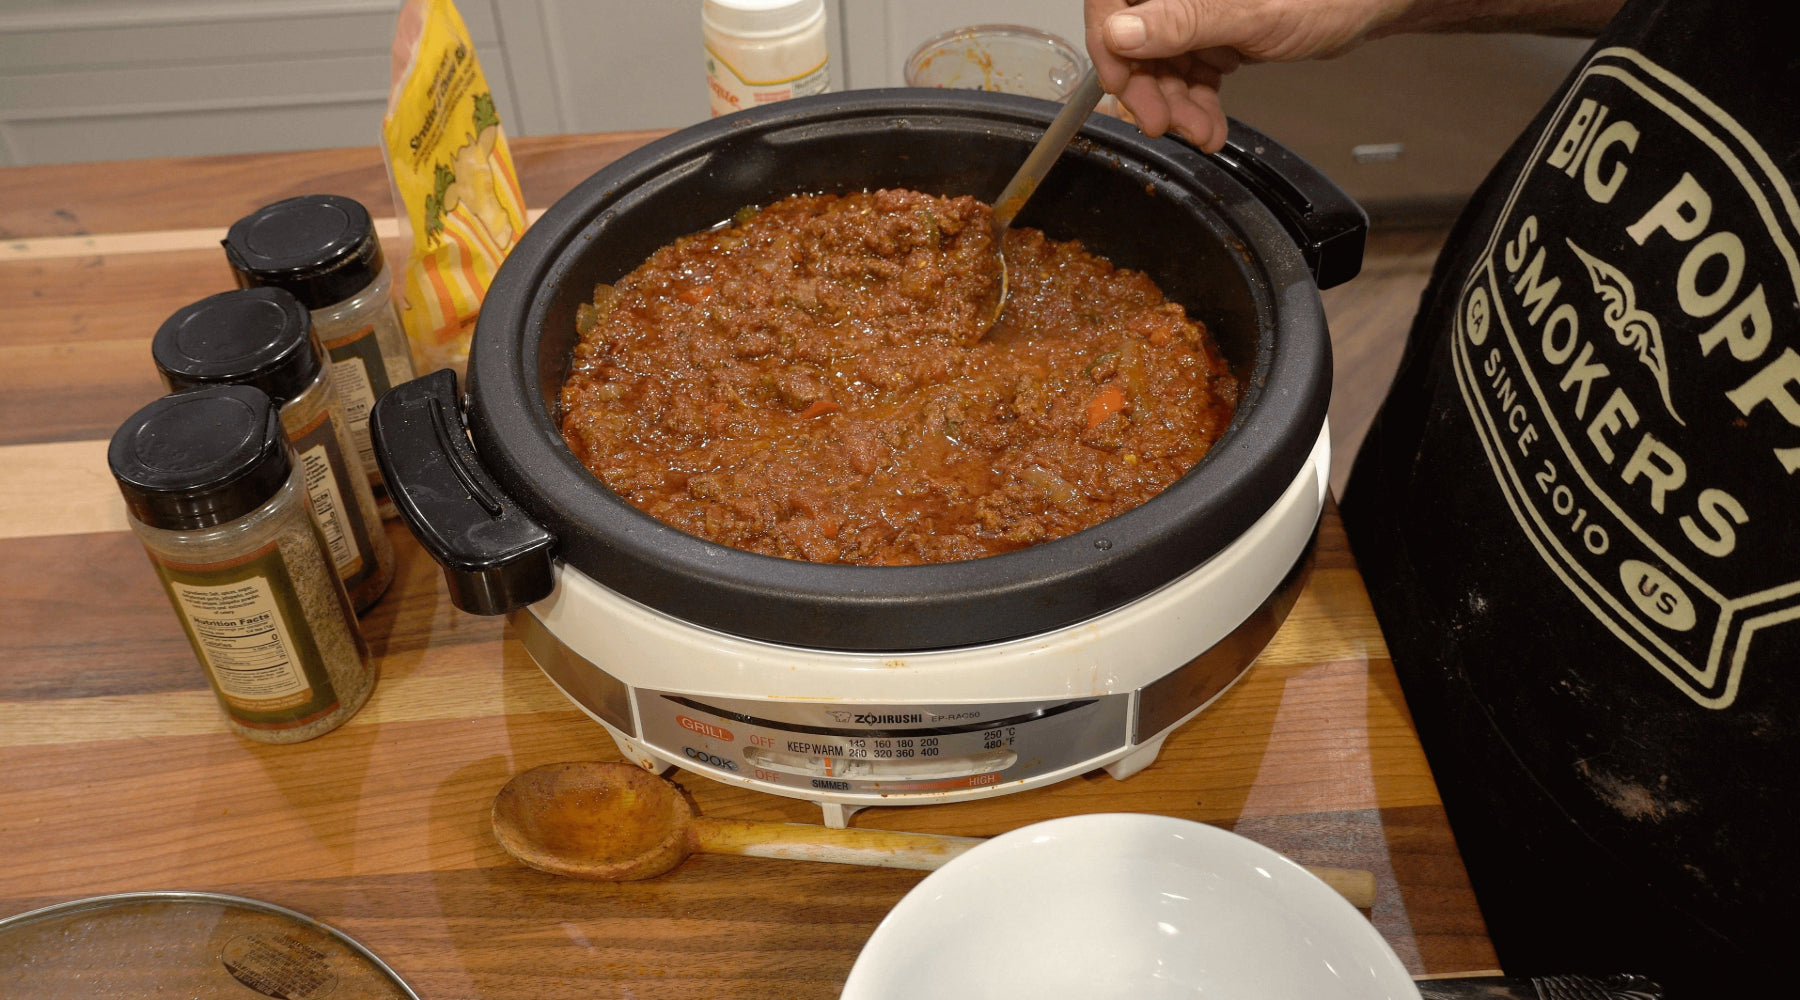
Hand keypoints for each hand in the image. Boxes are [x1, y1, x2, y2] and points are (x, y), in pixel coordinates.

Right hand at [1084, 0, 1624, 151]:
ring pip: (1159, 61)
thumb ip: (1183, 23)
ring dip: (1174, 105)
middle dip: (1148, 89)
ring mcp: (1196, 9)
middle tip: (1163, 124)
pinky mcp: (1213, 31)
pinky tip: (1208, 127)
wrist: (1372, 5)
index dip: (1109, 46)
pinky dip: (1194, 104)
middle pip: (1133, 37)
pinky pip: (1187, 71)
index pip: (1112, 2)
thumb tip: (1123, 32)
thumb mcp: (1249, 15)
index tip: (1120, 85)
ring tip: (1199, 134)